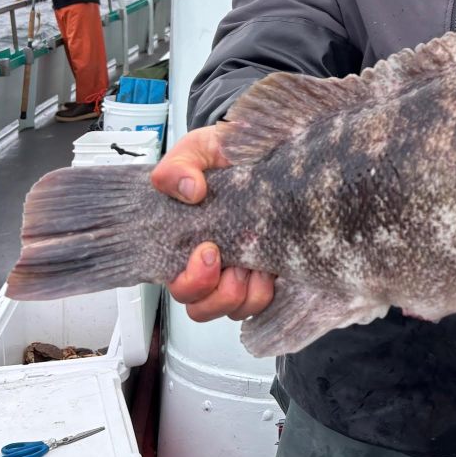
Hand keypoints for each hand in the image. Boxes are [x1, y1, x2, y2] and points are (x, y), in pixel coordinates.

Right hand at [150, 124, 275, 321]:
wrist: (263, 148)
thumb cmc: (226, 154)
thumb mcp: (198, 150)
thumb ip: (180, 166)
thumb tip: (190, 190)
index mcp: (189, 243)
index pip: (179, 285)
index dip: (191, 282)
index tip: (207, 251)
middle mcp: (215, 263)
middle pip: (202, 307)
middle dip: (217, 293)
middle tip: (233, 264)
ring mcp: (244, 269)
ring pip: (237, 308)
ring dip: (247, 293)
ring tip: (257, 264)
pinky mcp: (273, 268)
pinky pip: (268, 300)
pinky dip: (271, 288)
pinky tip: (276, 263)